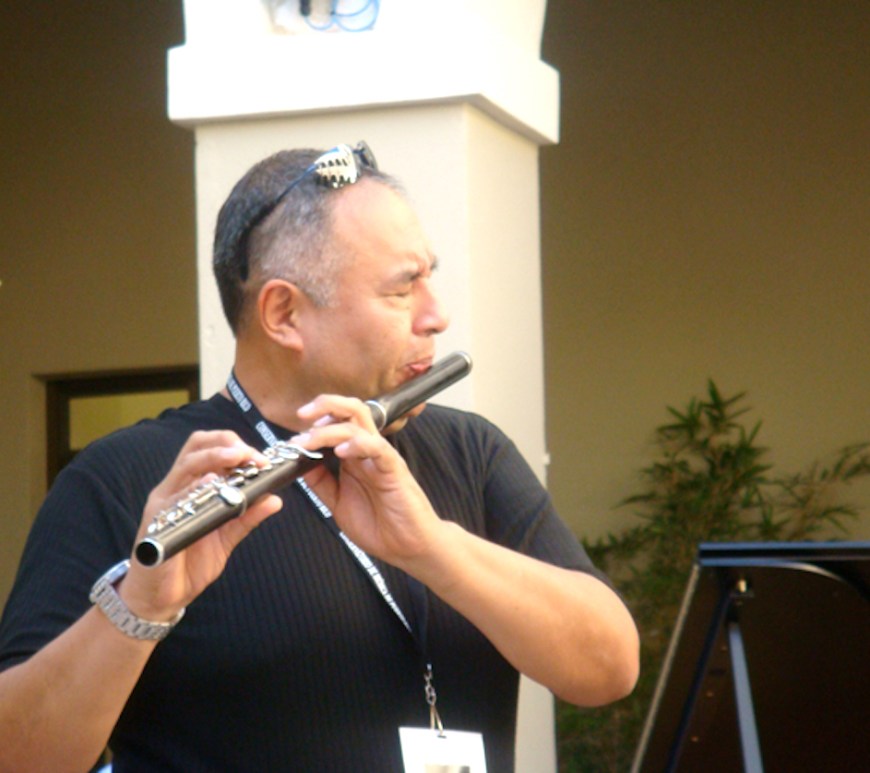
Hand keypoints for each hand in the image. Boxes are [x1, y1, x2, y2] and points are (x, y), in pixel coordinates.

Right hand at [119, 430, 282, 620]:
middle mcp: (175, 488)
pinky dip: (194, 489)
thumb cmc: (190, 564)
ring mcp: (164, 504)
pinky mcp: (156, 523)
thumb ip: (247, 516)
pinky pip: (174, 500)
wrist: (162, 598)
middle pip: (196, 446)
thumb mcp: (226, 537)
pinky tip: (212, 486)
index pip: (207, 447)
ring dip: (214, 458)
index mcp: (190, 486)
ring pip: (186, 466)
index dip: (234, 445)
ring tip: (238, 458)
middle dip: (227, 444)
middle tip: (252, 456)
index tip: (261, 458)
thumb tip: (275, 498)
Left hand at [292, 396, 444, 566]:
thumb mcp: (338, 502)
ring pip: (359, 424)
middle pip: (350, 411)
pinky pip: (377, 448)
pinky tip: (341, 451)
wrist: (407, 546)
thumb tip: (299, 463)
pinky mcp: (394, 469)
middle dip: (324, 405)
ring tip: (310, 441)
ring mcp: (381, 457)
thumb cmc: (378, 525)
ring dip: (329, 429)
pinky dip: (358, 444)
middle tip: (301, 415)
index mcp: (355, 455)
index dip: (315, 421)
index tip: (292, 436)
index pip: (338, 421)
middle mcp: (367, 450)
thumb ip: (321, 482)